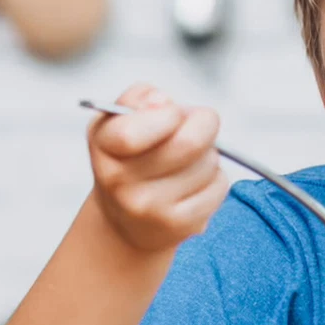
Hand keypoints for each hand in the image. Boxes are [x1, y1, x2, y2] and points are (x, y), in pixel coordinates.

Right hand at [88, 83, 228, 252]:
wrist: (128, 222)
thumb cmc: (131, 158)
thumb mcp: (119, 121)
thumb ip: (138, 98)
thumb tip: (161, 101)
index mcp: (104, 146)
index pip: (131, 133)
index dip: (167, 115)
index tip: (173, 113)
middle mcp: (121, 183)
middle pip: (189, 143)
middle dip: (204, 125)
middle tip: (199, 126)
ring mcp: (151, 209)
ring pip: (209, 163)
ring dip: (209, 154)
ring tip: (189, 161)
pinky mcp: (181, 226)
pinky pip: (220, 186)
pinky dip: (216, 178)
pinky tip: (195, 183)